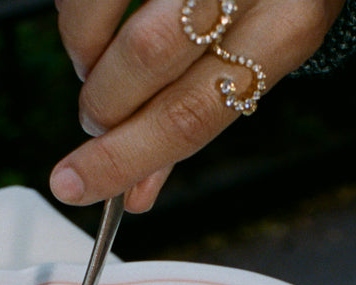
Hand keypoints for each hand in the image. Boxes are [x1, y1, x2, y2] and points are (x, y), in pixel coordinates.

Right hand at [51, 0, 344, 210]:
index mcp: (284, 30)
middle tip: (96, 118)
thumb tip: (133, 194)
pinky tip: (94, 22)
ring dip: (88, 55)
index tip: (71, 184)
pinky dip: (81, 16)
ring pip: (125, 19)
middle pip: (151, 56)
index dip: (124, 157)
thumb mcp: (252, 61)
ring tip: (95, 66)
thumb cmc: (266, 1)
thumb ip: (191, 121)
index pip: (193, 114)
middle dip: (104, 102)